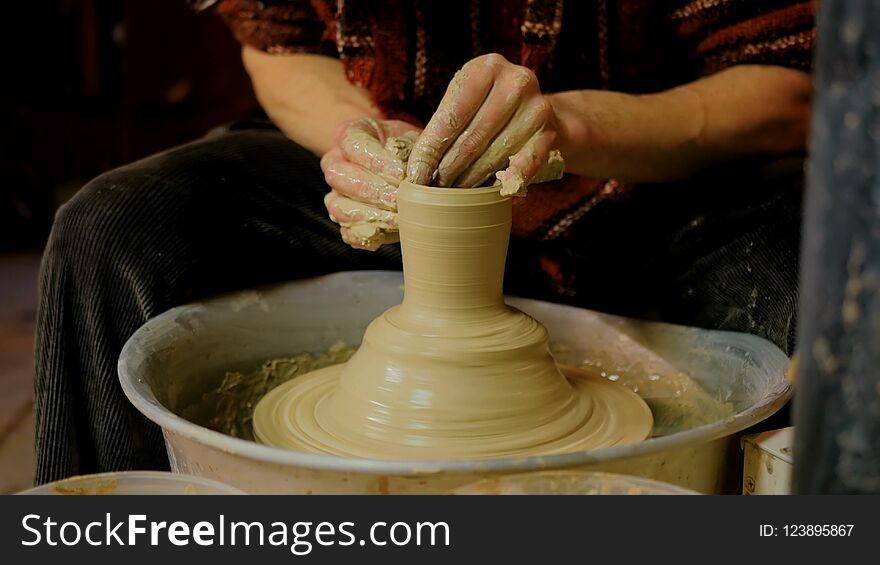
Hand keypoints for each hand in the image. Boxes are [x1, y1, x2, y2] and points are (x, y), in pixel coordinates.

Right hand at [321, 118, 420, 249]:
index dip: (376, 161)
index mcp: (351, 135)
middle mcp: (336, 162)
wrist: (410, 166)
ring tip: (396, 219)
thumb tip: (412, 173)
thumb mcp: (415, 138)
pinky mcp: (346, 218)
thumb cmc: (411, 148)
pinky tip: (385, 233)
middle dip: (371, 190)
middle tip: (398, 199)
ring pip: (337, 206)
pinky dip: (365, 235)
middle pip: (338, 176)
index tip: (401, 173)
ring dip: (368, 214)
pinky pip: (346, 231)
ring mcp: (337, 193)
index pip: (353, 145)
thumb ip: (413, 150)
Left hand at [406, 53, 563, 194]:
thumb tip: (404, 155)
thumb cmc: (489, 109)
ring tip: (452, 195)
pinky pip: (525, 164)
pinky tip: (493, 193)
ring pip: (493, 155)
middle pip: (471, 138)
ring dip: (470, 180)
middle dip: (447, 170)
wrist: (540, 112)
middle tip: (433, 191)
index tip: (415, 176)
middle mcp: (514, 82)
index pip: (450, 117)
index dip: (430, 150)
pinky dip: (508, 181)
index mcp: (486, 67)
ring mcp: (537, 107)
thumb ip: (442, 124)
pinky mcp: (550, 133)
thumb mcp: (467, 103)